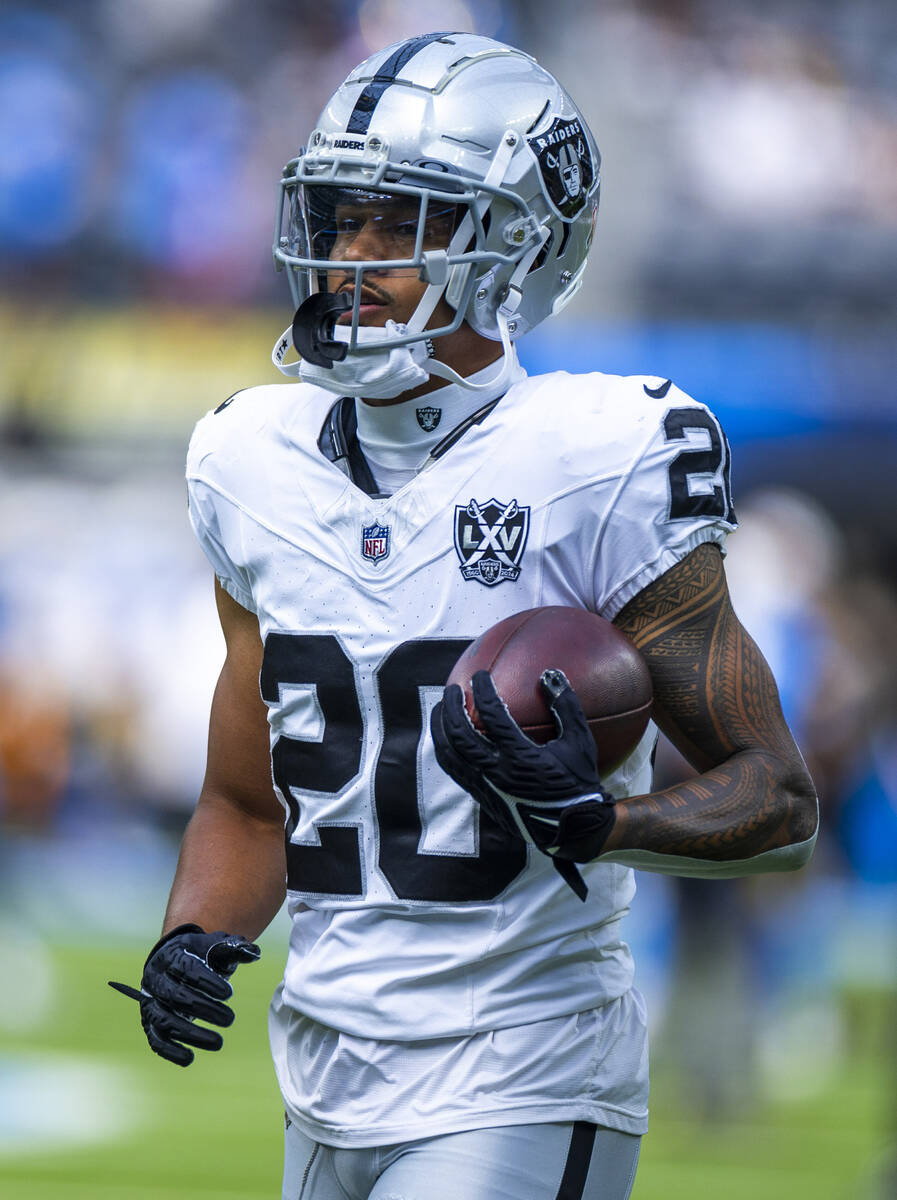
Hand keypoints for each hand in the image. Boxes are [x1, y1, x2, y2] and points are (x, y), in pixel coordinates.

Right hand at [109, 923, 259, 1065]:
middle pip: (176, 996)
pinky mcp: (149, 1022)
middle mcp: (155, 979)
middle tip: (230, 1019)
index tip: (229, 994)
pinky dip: (170, 1051)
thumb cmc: (198, 954)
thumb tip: (254, 953)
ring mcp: (150, 1002)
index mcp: (170, 955)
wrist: (172, 960)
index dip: (207, 982)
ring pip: (165, 1020)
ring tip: (218, 1042)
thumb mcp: (213, 946)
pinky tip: (189, 1058)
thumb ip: (233, 949)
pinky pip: (155, 1039)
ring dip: (191, 1034)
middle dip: (204, 1009)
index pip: (186, 969)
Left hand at [431, 669, 616, 897]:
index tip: (479, 675)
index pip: (492, 716)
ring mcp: (486, 788)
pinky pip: (456, 772)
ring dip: (440, 730)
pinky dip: (448, 751)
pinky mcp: (482, 799)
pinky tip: (450, 739)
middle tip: (452, 689)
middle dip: (450, 708)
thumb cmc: (579, 781)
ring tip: (440, 711)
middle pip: (459, 735)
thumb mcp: (580, 743)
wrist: (575, 828)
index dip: (483, 691)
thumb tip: (552, 674)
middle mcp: (497, 773)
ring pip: (450, 756)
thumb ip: (566, 707)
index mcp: (520, 757)